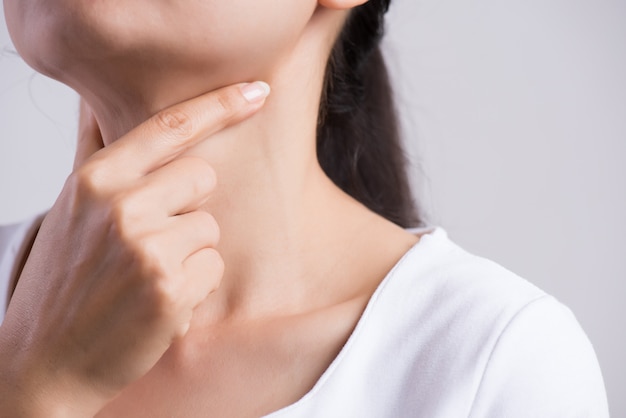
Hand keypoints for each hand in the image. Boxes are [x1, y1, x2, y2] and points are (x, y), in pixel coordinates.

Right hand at [0, 82, 269, 416]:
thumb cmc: (64, 282)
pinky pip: (214, 268)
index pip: (170, 127)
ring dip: (189, 254)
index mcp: (96, 180)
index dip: (220, 104)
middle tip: (149, 241)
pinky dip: (193, 288)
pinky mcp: (171, 289)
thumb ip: (94, 155)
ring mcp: (146, 248)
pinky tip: (155, 304)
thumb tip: (96, 101)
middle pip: (203, 177)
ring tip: (146, 277)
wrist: (44, 360)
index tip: (257, 90)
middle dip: (188, 207)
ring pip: (210, 228)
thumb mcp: (70, 209)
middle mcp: (120, 207)